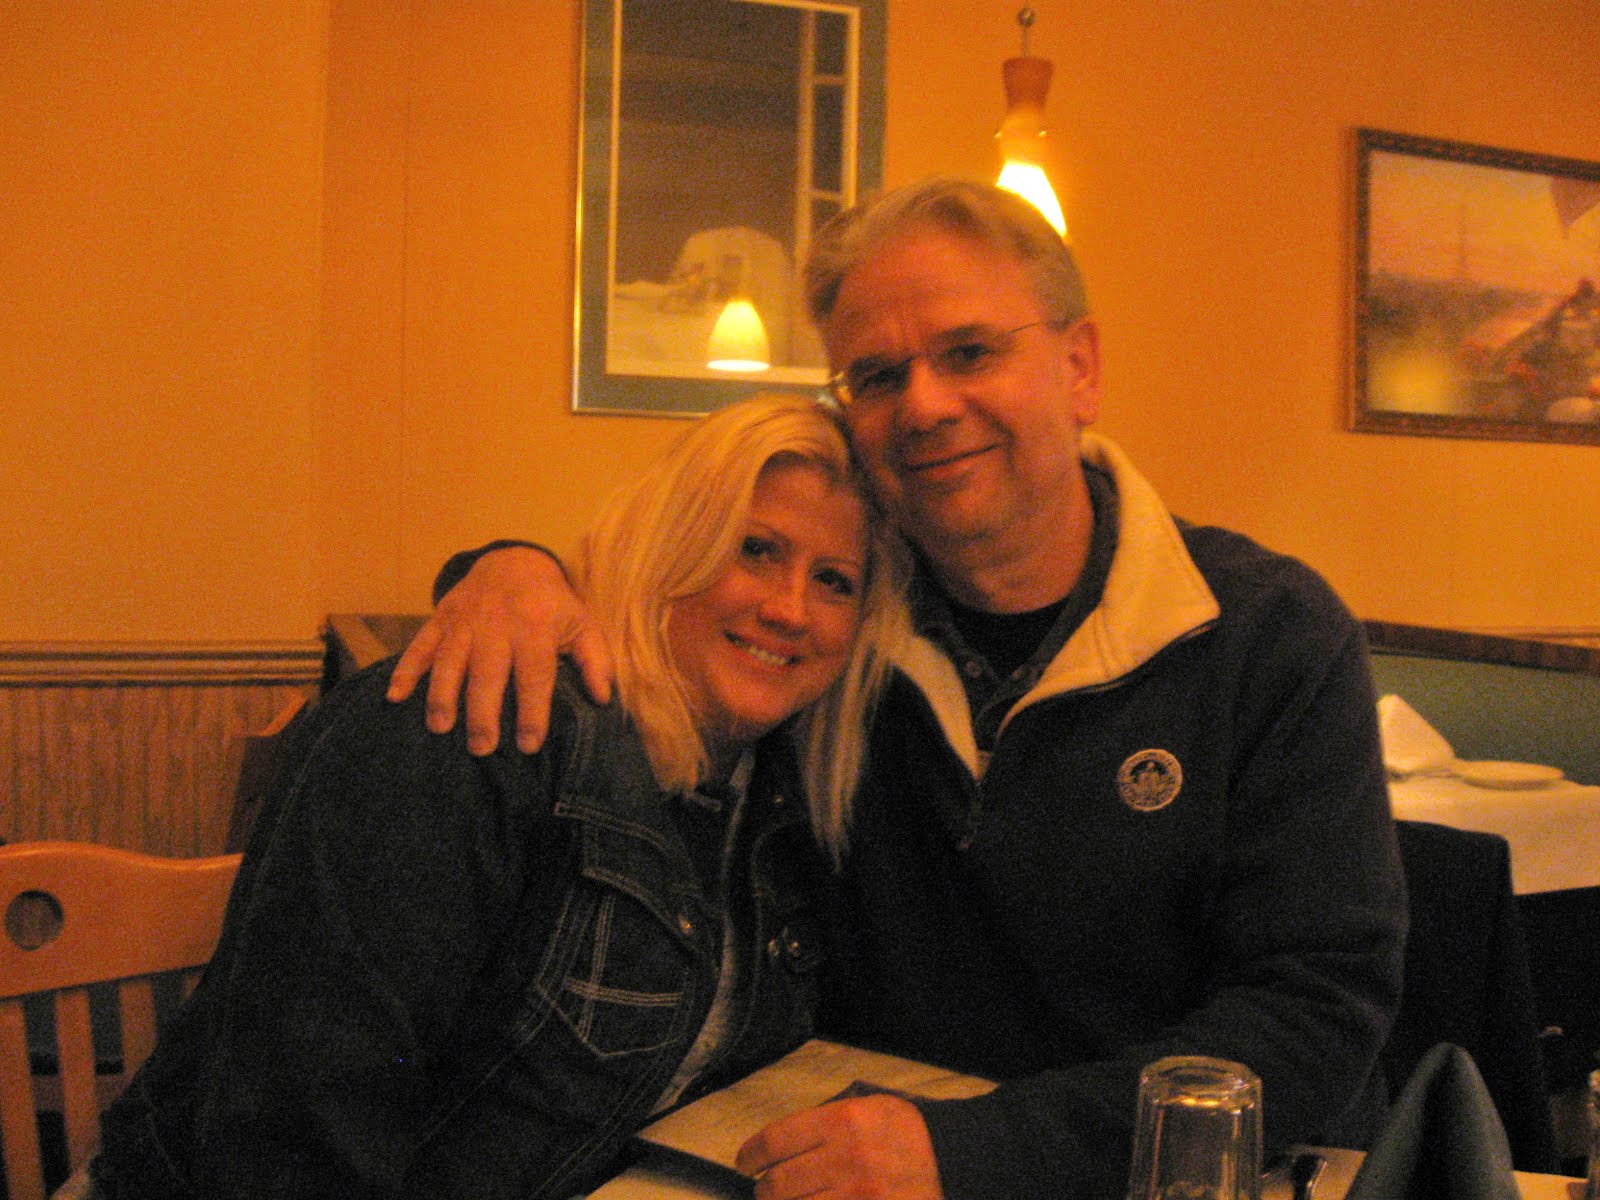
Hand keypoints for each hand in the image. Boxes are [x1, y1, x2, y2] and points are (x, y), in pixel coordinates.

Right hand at [385, 546, 613, 754]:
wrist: (514, 561)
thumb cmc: (552, 604)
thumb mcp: (583, 624)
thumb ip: (596, 660)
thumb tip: (603, 698)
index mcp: (535, 628)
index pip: (534, 674)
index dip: (532, 711)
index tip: (529, 745)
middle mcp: (497, 624)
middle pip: (488, 672)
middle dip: (483, 711)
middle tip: (482, 748)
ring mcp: (465, 621)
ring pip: (450, 660)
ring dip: (442, 694)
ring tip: (440, 728)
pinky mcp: (441, 618)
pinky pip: (420, 644)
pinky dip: (405, 669)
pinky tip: (394, 696)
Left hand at [735, 1094, 942, 1199]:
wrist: (953, 1160)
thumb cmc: (904, 1132)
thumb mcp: (867, 1107)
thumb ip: (824, 1120)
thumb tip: (775, 1148)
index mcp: (844, 1121)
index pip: (775, 1141)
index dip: (751, 1155)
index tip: (745, 1163)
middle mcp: (848, 1159)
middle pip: (778, 1185)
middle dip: (764, 1192)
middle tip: (766, 1191)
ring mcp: (859, 1196)